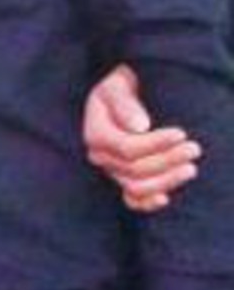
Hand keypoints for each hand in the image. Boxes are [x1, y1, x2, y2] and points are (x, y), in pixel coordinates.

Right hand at [83, 63, 201, 210]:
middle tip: (194, 149)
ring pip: (136, 187)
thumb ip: (124, 104)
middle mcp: (101, 156)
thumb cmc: (118, 85)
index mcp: (96, 134)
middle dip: (168, 161)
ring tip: (190, 168)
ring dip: (166, 181)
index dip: (156, 144)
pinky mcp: (122, 178)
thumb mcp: (116, 86)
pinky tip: (165, 199)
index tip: (181, 134)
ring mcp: (112, 170)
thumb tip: (141, 127)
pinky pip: (131, 199)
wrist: (117, 95)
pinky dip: (147, 203)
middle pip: (135, 170)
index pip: (128, 148)